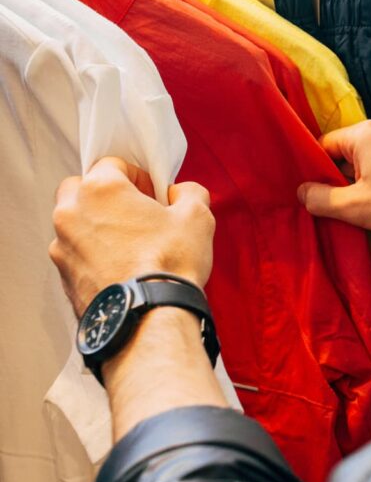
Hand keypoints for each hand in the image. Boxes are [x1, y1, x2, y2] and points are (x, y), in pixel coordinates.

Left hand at [50, 157, 215, 316]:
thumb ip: (189, 193)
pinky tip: (122, 268)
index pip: (112, 163)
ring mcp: (62, 247)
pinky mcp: (63, 277)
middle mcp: (71, 213)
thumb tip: (180, 193)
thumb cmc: (169, 262)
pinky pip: (76, 253)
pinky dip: (93, 255)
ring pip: (74, 222)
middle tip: (135, 213)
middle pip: (81, 188)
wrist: (148, 318)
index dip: (138, 176)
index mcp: (100, 190)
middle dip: (105, 195)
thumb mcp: (197, 216)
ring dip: (97, 226)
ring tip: (130, 245)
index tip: (154, 195)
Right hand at [298, 120, 370, 235]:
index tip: (315, 193)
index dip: (315, 171)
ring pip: (365, 159)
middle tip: (338, 204)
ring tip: (362, 205)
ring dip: (360, 180)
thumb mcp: (354, 205)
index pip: (323, 146)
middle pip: (345, 152)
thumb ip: (321, 198)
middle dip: (339, 178)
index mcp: (362, 133)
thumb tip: (301, 191)